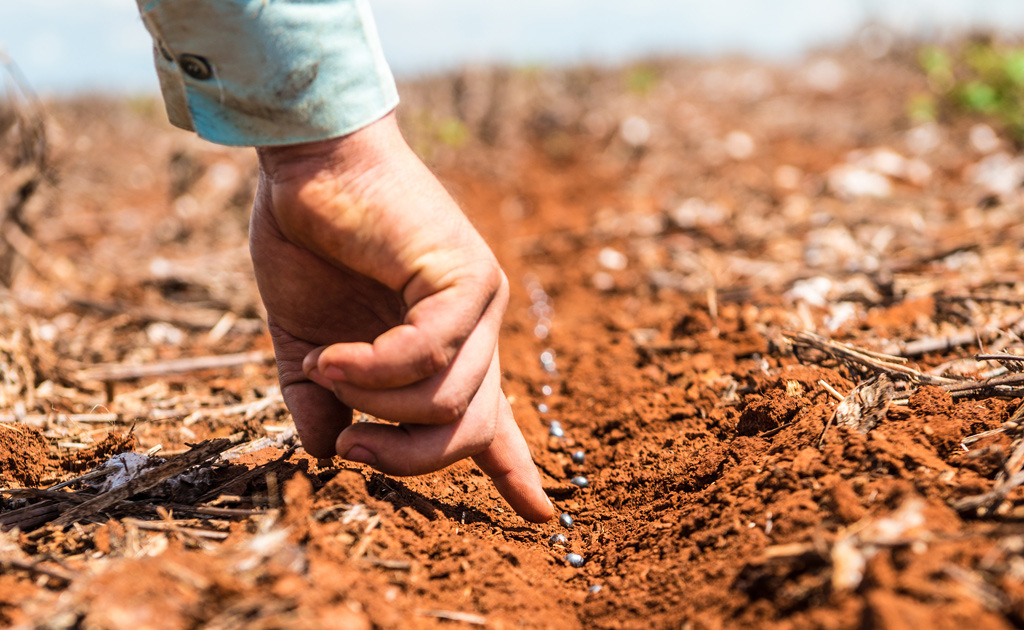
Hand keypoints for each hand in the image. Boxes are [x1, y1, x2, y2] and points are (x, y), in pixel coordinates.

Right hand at [249, 112, 552, 522]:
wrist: (310, 166)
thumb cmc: (310, 244)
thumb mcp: (307, 343)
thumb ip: (323, 401)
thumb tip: (328, 453)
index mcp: (445, 352)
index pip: (492, 422)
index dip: (514, 473)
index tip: (541, 517)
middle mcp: (474, 333)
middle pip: (469, 431)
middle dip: (407, 460)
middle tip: (353, 450)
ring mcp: (480, 304)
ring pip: (449, 400)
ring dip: (377, 404)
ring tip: (326, 370)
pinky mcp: (470, 276)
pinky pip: (431, 352)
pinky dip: (373, 368)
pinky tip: (330, 355)